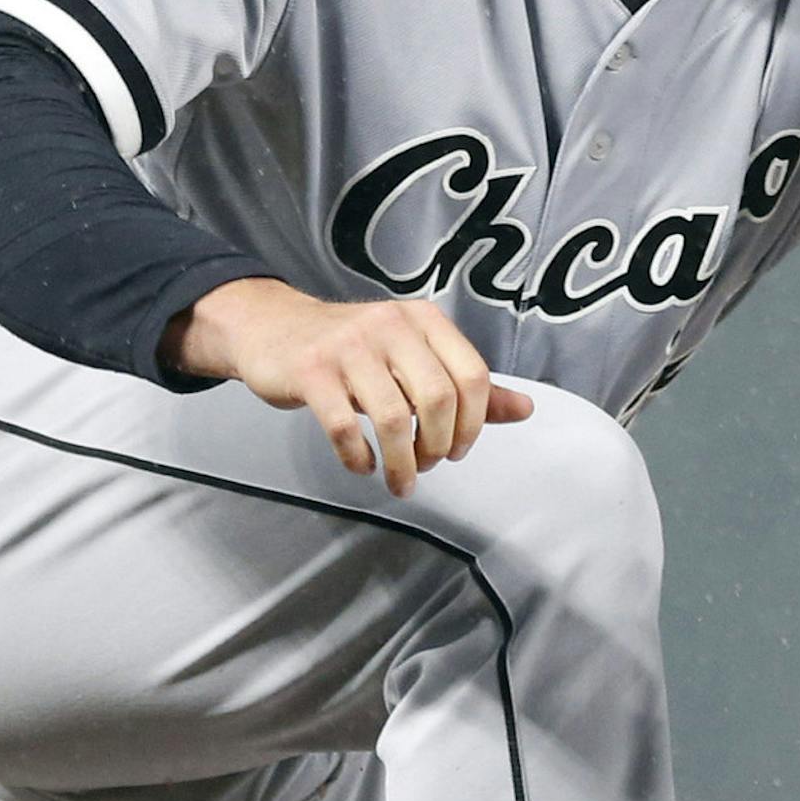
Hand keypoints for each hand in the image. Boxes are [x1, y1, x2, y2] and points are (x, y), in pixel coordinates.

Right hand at [162, 279, 532, 497]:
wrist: (272, 329)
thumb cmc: (351, 350)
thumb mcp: (413, 357)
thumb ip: (467, 385)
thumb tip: (527, 408)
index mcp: (423, 319)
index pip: (473, 375)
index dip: (474, 423)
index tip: (459, 450)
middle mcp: (390, 324)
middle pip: (438, 398)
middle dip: (439, 445)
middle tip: (428, 465)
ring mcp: (348, 346)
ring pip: (393, 417)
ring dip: (402, 463)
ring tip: (400, 480)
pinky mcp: (311, 370)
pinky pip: (345, 426)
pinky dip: (359, 457)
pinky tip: (362, 464)